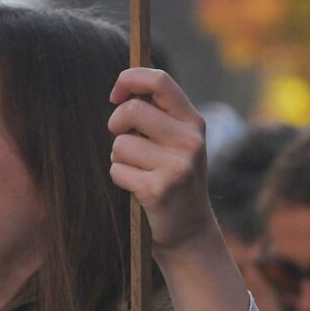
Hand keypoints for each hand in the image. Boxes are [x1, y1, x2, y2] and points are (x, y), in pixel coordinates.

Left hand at [109, 68, 212, 253]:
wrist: (190, 231)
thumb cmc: (174, 177)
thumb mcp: (178, 141)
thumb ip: (158, 114)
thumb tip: (123, 88)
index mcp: (193, 122)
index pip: (159, 80)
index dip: (130, 79)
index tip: (115, 95)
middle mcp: (190, 141)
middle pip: (132, 110)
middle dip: (116, 124)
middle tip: (124, 141)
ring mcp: (176, 166)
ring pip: (120, 144)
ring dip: (119, 158)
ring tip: (139, 171)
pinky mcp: (158, 189)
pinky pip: (117, 170)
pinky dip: (120, 178)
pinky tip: (138, 189)